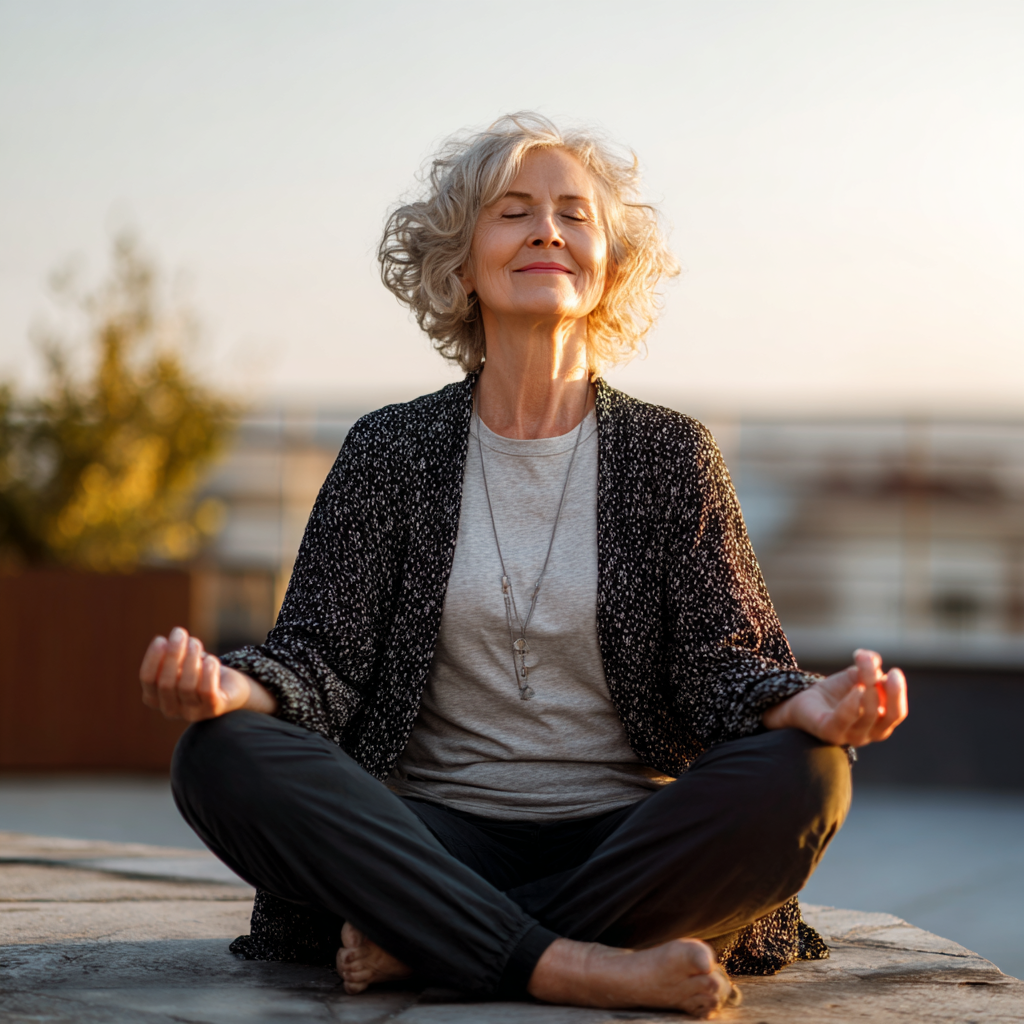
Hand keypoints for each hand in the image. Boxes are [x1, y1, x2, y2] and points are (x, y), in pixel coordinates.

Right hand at [139, 626, 276, 720]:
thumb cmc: (201, 672)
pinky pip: (207, 691)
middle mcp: (170, 710)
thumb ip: (173, 655)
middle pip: (166, 683)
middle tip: (180, 633)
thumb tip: (171, 639)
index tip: (161, 639)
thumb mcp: (182, 662)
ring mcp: (192, 713)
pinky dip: (208, 672)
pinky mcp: (213, 710)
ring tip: (196, 643)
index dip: (153, 658)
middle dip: (173, 655)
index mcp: (155, 698)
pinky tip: (211, 660)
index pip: (147, 680)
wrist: (232, 688)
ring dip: (191, 659)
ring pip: (186, 686)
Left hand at [763, 649, 906, 746]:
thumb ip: (869, 667)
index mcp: (878, 724)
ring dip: (868, 685)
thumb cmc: (834, 692)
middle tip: (874, 665)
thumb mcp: (855, 676)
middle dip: (885, 688)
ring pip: (868, 713)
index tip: (894, 671)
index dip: (898, 693)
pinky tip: (857, 688)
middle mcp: (866, 734)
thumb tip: (874, 659)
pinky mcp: (828, 732)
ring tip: (859, 664)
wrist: (801, 701)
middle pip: (886, 714)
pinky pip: (844, 719)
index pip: (897, 713)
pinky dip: (853, 703)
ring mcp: (848, 736)